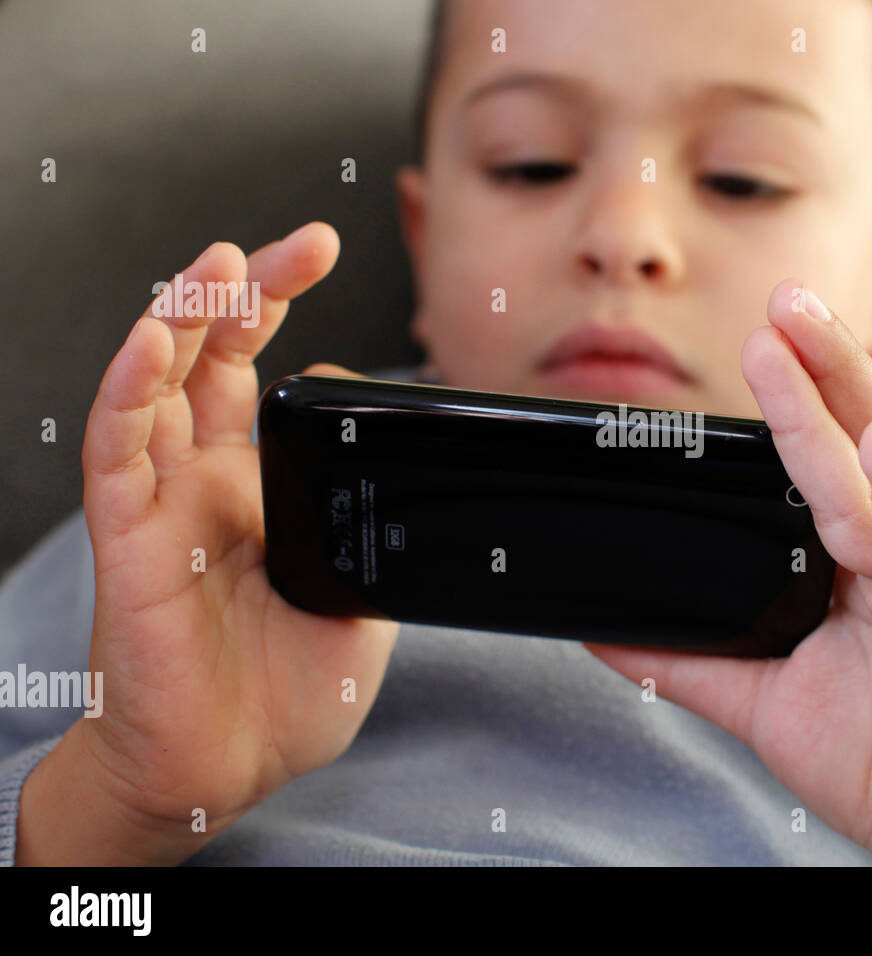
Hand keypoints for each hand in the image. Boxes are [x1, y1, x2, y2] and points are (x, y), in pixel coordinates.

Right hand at [18, 223, 398, 863]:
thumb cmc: (288, 687)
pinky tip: (153, 343)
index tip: (322, 253)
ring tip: (220, 265)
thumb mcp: (361, 593)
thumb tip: (395, 466)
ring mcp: (164, 500)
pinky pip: (119, 450)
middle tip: (296, 244)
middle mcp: (206, 478)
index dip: (282, 309)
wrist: (232, 764)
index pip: (261, 370)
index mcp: (259, 484)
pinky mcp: (129, 536)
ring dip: (184, 318)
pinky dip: (131, 389)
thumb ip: (369, 525)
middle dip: (246, 291)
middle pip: (212, 357)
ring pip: (158, 384)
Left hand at [586, 278, 871, 865]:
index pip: (825, 463)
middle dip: (814, 365)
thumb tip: (602, 628)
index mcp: (863, 564)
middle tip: (776, 298)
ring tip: (799, 330)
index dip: (795, 399)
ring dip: (839, 397)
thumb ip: (687, 657)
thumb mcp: (759, 698)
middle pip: (856, 441)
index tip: (756, 340)